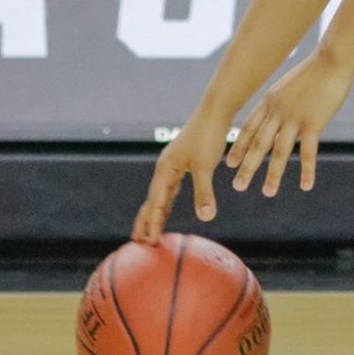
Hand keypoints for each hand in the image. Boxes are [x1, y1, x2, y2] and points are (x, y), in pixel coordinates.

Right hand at [132, 107, 229, 243]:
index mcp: (165, 169)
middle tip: (139, 242)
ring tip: (150, 230)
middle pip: (152, 200)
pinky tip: (166, 208)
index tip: (149, 242)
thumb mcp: (206, 166)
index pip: (156, 202)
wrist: (214, 112)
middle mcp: (165, 168)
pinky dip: (166, 203)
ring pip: (160, 195)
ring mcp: (172, 166)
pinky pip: (170, 189)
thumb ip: (204, 192)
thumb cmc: (208, 136)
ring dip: (155, 213)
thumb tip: (206, 218)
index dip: (152, 223)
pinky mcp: (182, 163)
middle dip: (146, 221)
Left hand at [224, 50, 353, 200]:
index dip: (239, 147)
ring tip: (267, 193)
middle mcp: (277, 111)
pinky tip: (306, 186)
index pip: (249, 128)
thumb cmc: (314, 72)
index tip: (229, 163)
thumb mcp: (289, 86)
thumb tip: (276, 117)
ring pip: (279, 151)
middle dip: (247, 166)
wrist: (331, 60)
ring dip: (273, 174)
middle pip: (259, 144)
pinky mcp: (313, 123)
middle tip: (238, 186)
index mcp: (269, 102)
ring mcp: (294, 118)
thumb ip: (280, 103)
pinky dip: (306, 171)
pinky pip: (308, 152)